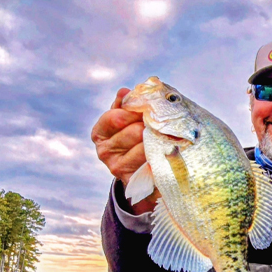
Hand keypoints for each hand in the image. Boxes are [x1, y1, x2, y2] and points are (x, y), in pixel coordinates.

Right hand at [91, 88, 157, 212]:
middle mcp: (104, 151)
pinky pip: (151, 164)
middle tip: (166, 123)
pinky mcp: (132, 180)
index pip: (115, 117)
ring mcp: (117, 167)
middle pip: (132, 132)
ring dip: (160, 141)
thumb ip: (126, 106)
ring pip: (144, 148)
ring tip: (171, 136)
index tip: (149, 109)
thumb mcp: (128, 120)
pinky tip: (169, 153)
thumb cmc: (136, 140)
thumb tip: (125, 91)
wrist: (143, 174)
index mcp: (100, 133)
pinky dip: (162, 157)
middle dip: (151, 126)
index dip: (134, 112)